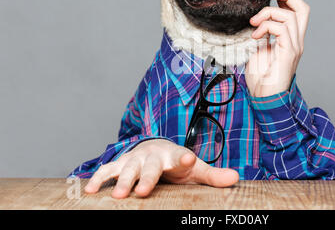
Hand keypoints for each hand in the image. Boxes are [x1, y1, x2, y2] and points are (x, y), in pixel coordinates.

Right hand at [84, 139, 238, 198]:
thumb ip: (213, 176)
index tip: (187, 159)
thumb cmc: (179, 163)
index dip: (184, 158)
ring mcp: (137, 159)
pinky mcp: (122, 163)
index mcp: (175, 156)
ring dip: (122, 180)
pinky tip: (91, 191)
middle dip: (146, 178)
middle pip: (150, 167)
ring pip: (128, 167)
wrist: (158, 148)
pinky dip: (100, 178)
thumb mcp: (196, 169)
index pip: (181, 156)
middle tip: (142, 192)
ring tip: (116, 196)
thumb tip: (235, 178)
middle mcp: (154, 156)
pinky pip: (108, 169)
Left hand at [245, 0, 309, 96]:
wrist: (265, 98)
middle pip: (303, 7)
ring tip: (253, 23)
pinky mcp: (289, 53)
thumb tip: (253, 19)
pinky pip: (282, 29)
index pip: (294, 10)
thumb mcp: (257, 49)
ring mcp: (295, 46)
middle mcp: (296, 40)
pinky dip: (266, 26)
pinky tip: (255, 35)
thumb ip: (260, 34)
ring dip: (268, 13)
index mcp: (290, 39)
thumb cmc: (261, 78)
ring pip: (290, 15)